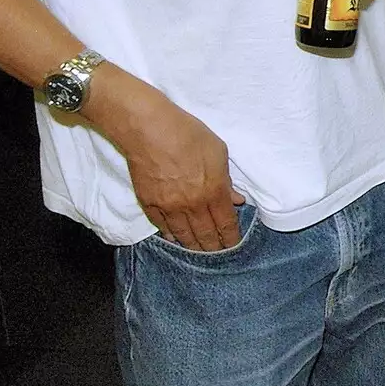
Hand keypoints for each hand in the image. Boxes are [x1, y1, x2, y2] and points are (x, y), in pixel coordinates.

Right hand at [116, 95, 244, 250]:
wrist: (149, 130)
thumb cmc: (188, 134)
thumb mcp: (218, 151)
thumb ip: (227, 179)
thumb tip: (236, 199)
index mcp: (213, 191)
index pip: (225, 223)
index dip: (231, 238)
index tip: (234, 246)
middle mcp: (192, 205)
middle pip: (205, 235)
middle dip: (214, 248)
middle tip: (219, 255)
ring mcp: (169, 207)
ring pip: (183, 236)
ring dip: (193, 246)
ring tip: (200, 253)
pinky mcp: (149, 204)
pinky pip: (162, 227)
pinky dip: (171, 235)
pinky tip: (175, 239)